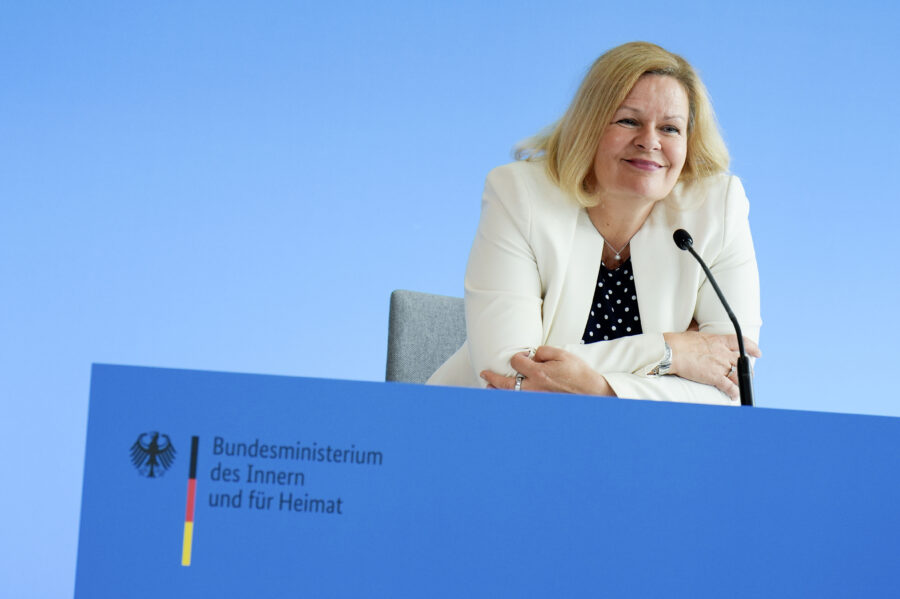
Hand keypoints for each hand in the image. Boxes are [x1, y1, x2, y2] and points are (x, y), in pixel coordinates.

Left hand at [480, 346, 614, 395]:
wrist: (591, 393)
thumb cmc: (579, 373)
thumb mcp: (563, 355)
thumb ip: (544, 351)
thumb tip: (533, 354)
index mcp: (539, 373)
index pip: (516, 361)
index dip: (517, 357)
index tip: (522, 356)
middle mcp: (534, 387)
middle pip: (506, 384)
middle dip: (493, 378)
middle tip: (484, 374)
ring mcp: (536, 398)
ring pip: (510, 395)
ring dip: (498, 391)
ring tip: (488, 387)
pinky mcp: (541, 403)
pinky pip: (521, 401)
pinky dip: (511, 397)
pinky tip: (506, 395)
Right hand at [663, 331, 760, 399]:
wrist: (672, 351)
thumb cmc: (678, 342)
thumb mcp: (694, 333)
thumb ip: (701, 336)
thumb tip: (694, 329)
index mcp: (718, 340)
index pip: (741, 342)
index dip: (752, 348)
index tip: (757, 352)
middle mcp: (723, 353)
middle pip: (743, 361)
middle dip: (747, 369)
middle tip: (748, 373)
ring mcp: (720, 365)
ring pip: (739, 375)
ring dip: (741, 382)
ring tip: (741, 387)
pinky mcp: (714, 377)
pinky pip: (729, 386)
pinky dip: (733, 392)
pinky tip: (733, 395)